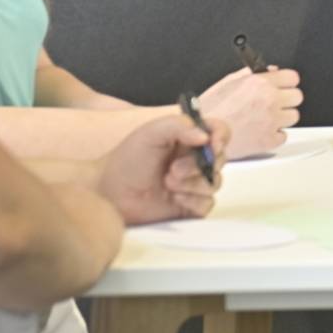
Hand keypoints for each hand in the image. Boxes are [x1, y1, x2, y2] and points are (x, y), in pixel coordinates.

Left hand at [97, 114, 227, 223]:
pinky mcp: (191, 206)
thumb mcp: (151, 133)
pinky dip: (193, 200)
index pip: (219, 132)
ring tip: (167, 183)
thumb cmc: (128, 159)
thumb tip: (206, 137)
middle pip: (220, 159)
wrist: (111, 192)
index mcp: (189, 138)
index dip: (221, 136)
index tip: (212, 143)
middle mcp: (195, 160)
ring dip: (193, 183)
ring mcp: (194, 184)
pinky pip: (207, 203)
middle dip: (198, 164)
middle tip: (173, 169)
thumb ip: (179, 126)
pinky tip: (174, 198)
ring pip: (215, 182)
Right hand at [199, 66, 303, 159]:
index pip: (292, 77)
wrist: (202, 135)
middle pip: (297, 96)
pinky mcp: (269, 140)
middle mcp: (269, 100)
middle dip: (287, 99)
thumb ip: (252, 74)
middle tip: (275, 103)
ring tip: (266, 119)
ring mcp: (271, 121)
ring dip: (282, 118)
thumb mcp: (227, 83)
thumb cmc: (209, 110)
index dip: (287, 82)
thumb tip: (269, 71)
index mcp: (259, 83)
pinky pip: (283, 136)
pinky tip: (261, 131)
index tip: (284, 86)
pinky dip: (274, 135)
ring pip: (294, 117)